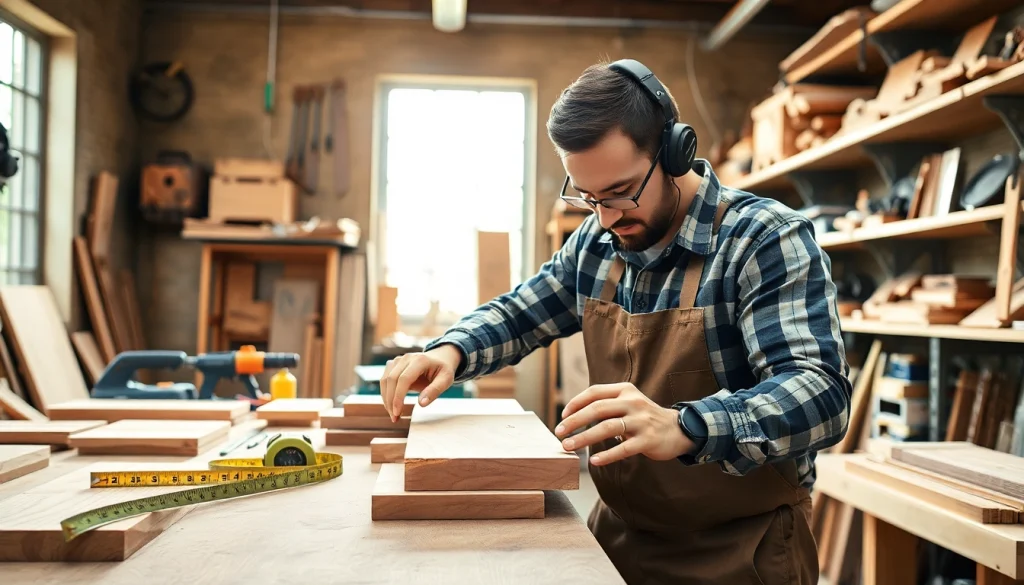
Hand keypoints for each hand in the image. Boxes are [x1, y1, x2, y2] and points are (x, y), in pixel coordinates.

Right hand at [379, 345, 461, 421]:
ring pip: (385, 380)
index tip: (397, 412)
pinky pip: (384, 380)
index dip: (398, 396)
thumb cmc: (443, 370)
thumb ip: (435, 391)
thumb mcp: (446, 380)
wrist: (440, 358)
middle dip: (390, 401)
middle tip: (394, 418)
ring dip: (386, 399)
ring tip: (393, 414)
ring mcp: (398, 360)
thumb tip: (421, 404)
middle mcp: (406, 358)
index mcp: (420, 360)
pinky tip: (391, 405)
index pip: (404, 379)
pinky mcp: (393, 365)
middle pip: (392, 379)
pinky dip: (385, 394)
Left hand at [554, 383, 694, 465]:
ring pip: (607, 428)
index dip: (575, 404)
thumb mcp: (628, 403)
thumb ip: (606, 405)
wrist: (679, 430)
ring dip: (584, 438)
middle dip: (574, 422)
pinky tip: (594, 461)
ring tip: (569, 447)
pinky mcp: (648, 440)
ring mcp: (641, 421)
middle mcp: (632, 402)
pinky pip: (623, 448)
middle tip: (559, 433)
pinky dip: (607, 455)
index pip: (594, 393)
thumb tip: (574, 416)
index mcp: (625, 390)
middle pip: (597, 409)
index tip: (562, 417)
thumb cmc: (645, 418)